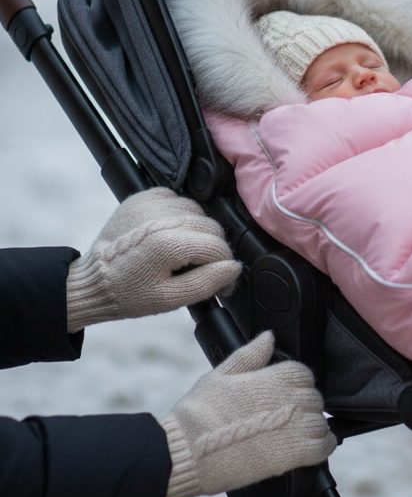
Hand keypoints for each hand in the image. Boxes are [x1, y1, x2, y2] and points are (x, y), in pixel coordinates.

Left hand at [65, 187, 240, 330]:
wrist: (92, 279)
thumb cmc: (128, 293)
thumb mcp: (170, 299)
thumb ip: (207, 282)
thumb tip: (234, 268)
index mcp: (168, 244)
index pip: (219, 248)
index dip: (224, 268)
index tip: (220, 283)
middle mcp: (162, 217)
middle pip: (212, 227)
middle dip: (212, 249)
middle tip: (197, 269)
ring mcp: (151, 203)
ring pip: (198, 211)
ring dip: (197, 231)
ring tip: (180, 252)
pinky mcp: (143, 197)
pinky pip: (178, 199)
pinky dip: (180, 215)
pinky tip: (168, 234)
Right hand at [159, 332, 334, 496]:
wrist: (188, 450)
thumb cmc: (198, 413)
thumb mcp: (221, 375)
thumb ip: (250, 355)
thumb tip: (268, 337)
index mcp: (274, 376)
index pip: (303, 373)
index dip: (294, 384)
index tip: (283, 395)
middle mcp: (290, 398)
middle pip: (314, 397)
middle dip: (302, 406)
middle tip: (284, 417)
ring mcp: (294, 427)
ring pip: (321, 421)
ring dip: (312, 427)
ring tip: (294, 434)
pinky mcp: (294, 454)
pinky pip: (323, 447)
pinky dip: (322, 446)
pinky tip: (310, 448)